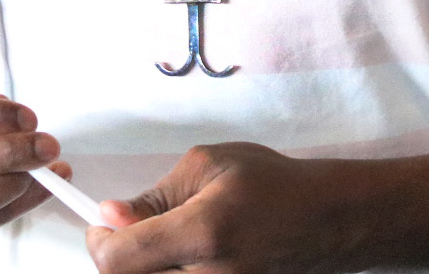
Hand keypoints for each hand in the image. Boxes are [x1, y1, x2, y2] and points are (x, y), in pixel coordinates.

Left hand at [87, 143, 357, 273]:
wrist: (330, 221)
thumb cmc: (273, 184)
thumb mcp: (207, 166)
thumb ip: (153, 196)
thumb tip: (111, 215)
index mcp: (201, 235)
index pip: (117, 261)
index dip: (98, 241)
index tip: (102, 223)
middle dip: (119, 258)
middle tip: (129, 231)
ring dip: (144, 268)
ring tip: (163, 241)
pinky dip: (170, 273)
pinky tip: (183, 256)